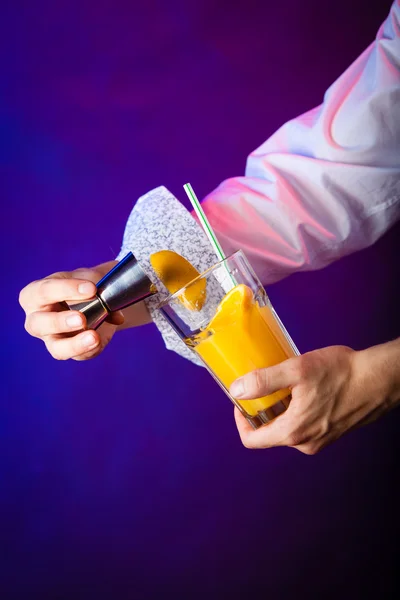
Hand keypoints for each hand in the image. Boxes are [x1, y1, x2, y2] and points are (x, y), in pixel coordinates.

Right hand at [19, 263, 124, 360]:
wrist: (97, 298)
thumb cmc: (82, 286)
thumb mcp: (88, 279)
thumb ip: (98, 292)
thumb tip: (112, 313)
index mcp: (34, 295)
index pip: (43, 291)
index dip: (66, 289)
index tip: (91, 288)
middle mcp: (37, 319)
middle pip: (38, 324)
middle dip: (60, 322)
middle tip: (81, 318)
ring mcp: (51, 339)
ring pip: (56, 348)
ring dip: (75, 344)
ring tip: (93, 336)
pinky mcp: (70, 351)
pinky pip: (78, 355)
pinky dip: (90, 349)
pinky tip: (99, 341)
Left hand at [230, 342, 399, 453]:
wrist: (379, 379)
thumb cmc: (342, 373)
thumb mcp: (296, 370)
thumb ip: (263, 381)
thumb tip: (237, 390)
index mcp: (293, 432)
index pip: (253, 440)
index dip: (240, 420)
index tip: (241, 401)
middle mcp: (305, 443)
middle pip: (269, 433)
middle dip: (262, 410)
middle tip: (265, 385)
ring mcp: (320, 440)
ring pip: (287, 428)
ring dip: (281, 409)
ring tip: (288, 385)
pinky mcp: (331, 433)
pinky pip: (303, 426)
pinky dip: (297, 410)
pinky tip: (305, 389)